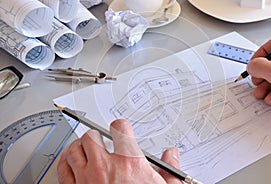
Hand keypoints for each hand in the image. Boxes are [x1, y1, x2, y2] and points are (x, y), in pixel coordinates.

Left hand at [57, 119, 181, 183]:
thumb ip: (170, 170)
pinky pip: (63, 170)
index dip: (121, 126)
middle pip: (91, 137)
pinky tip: (71, 162)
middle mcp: (105, 168)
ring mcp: (87, 180)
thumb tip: (171, 155)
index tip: (121, 130)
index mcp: (129, 164)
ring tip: (85, 148)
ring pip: (74, 150)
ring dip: (79, 147)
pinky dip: (66, 162)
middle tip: (102, 141)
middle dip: (96, 136)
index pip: (120, 128)